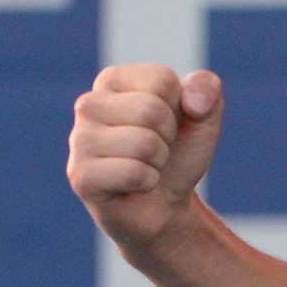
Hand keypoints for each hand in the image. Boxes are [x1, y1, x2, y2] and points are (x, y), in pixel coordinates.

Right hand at [68, 63, 224, 251]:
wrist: (165, 205)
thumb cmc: (178, 153)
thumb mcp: (204, 116)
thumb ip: (207, 88)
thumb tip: (192, 101)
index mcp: (113, 80)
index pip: (162, 81)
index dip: (179, 107)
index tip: (168, 123)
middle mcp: (88, 105)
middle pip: (151, 110)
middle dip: (169, 136)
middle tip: (157, 149)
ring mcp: (79, 141)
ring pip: (144, 143)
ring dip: (158, 160)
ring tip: (145, 165)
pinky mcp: (80, 176)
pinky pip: (134, 173)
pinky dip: (148, 182)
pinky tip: (135, 185)